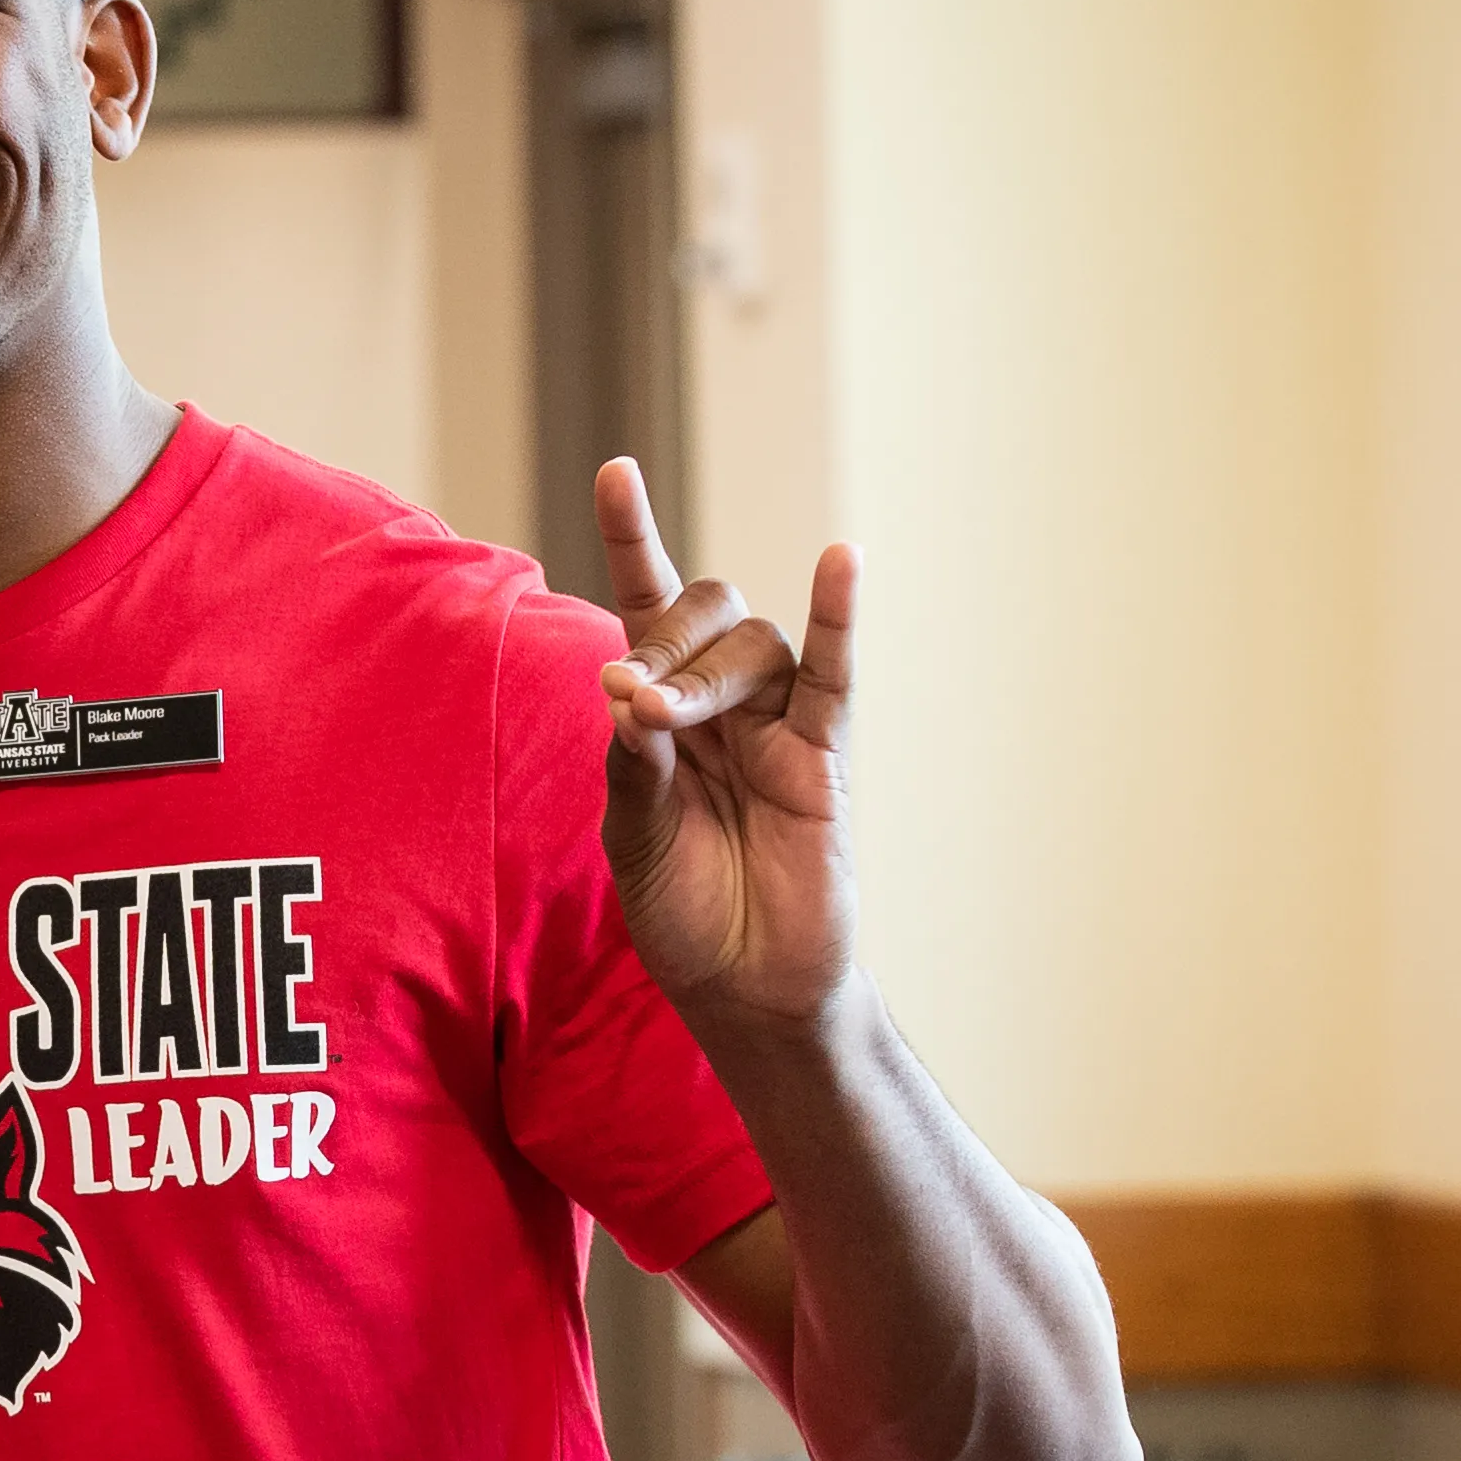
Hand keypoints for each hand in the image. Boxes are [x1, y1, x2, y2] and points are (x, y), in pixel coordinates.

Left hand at [595, 460, 854, 1029]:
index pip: (644, 606)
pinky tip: (843, 562)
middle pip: (703, 616)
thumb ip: (634, 762)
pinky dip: (840, 618)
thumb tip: (626, 686)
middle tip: (633, 696)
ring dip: (701, 672)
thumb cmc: (686, 912)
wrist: (746, 989)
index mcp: (660, 714)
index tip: (617, 471)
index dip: (631, 539)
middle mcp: (721, 704)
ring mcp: (777, 725)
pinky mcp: (825, 756)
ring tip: (666, 719)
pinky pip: (835, 674)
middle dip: (661, 642)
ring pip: (750, 646)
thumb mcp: (636, 837)